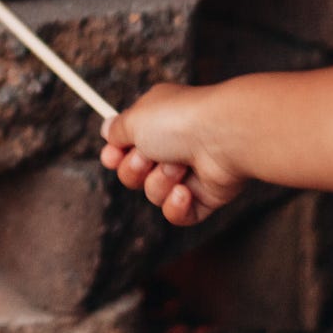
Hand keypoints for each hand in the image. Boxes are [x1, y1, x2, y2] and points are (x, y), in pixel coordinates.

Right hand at [99, 83, 247, 226]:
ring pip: (154, 193)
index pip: (126, 144)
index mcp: (157, 120)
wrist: (225, 136)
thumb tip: (107, 130)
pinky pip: (179, 213)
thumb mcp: (135, 119)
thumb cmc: (178, 121)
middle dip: (135, 170)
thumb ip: (117, 129)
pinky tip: (186, 191)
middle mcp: (173, 145)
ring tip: (178, 167)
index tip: (112, 156)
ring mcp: (190, 172)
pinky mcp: (205, 196)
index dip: (115, 154)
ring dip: (160, 182)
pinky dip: (177, 205)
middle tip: (147, 158)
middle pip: (135, 174)